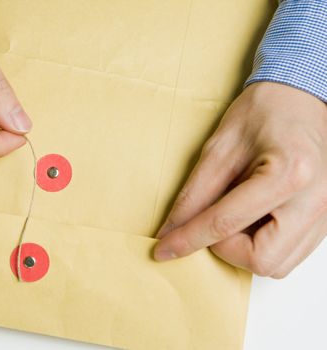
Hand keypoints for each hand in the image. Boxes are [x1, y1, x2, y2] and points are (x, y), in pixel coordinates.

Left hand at [154, 82, 326, 277]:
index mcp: (288, 174)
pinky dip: (262, 245)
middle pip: (262, 260)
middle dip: (227, 249)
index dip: (189, 239)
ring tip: (235, 215)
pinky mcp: (326, 220)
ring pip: (277, 265)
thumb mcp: (219, 148)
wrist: (302, 97)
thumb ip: (194, 194)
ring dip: (244, 250)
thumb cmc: (264, 112)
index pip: (226, 223)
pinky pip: (290, 254)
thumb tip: (170, 230)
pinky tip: (253, 217)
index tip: (164, 249)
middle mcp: (315, 200)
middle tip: (212, 222)